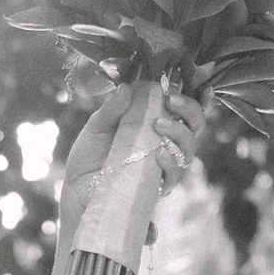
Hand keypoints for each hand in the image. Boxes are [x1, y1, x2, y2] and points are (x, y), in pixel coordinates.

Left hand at [57, 87, 202, 235]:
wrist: (76, 186)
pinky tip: (159, 155)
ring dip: (180, 133)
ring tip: (159, 124)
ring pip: (188, 149)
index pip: (184, 110)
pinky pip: (173, 175)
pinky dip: (170, 163)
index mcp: (155, 123)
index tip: (193, 87)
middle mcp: (164, 144)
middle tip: (171, 101)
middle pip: (194, 127)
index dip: (197, 99)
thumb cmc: (89, 154)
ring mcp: (162, 166)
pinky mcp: (156, 187)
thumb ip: (112, 108)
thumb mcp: (97, 126)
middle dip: (190, 111)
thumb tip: (126, 88)